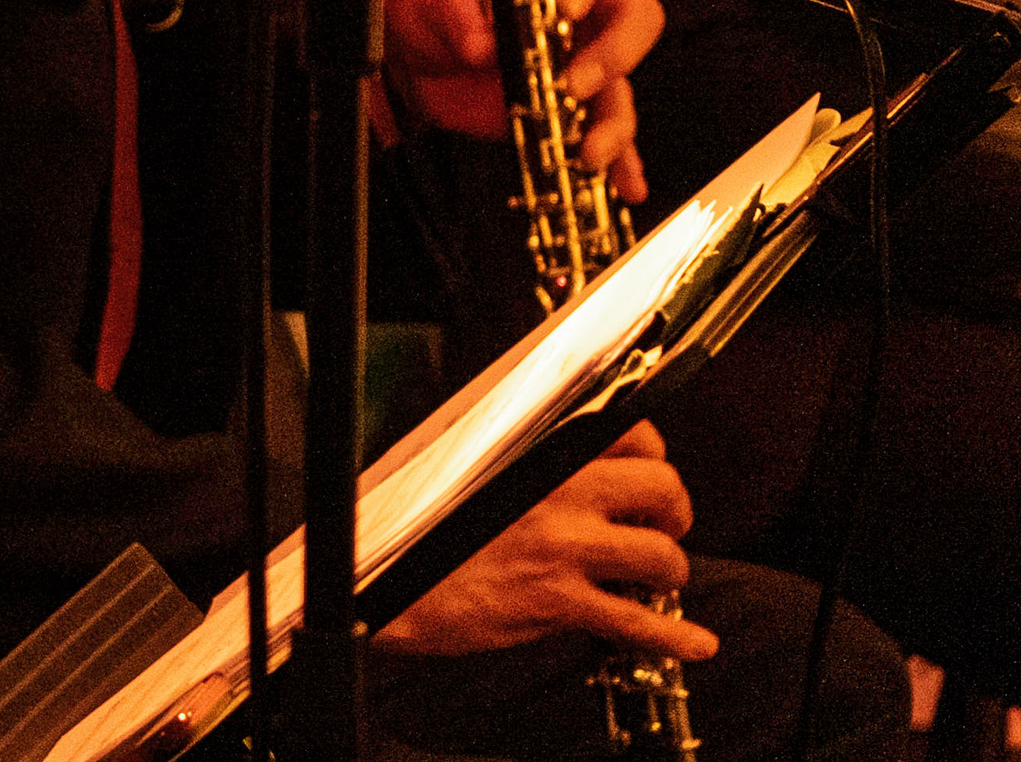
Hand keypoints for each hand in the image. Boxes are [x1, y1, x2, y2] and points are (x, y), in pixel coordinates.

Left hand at [379, 0, 661, 200]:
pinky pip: (605, 135)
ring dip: (612, 123)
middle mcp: (577, 16)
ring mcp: (579, 64)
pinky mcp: (570, 110)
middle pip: (631, 23)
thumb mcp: (435, 3)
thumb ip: (460, 18)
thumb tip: (483, 43)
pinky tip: (624, 183)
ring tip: (588, 151)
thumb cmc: (431, 13)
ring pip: (619, 88)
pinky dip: (618, 161)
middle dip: (613, 54)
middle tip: (573, 83)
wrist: (412, 62)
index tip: (566, 5)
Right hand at [379, 424, 712, 660]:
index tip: (645, 476)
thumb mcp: (467, 469)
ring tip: (653, 580)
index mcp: (536, 454)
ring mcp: (563, 548)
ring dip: (670, 572)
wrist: (383, 585)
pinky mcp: (560, 601)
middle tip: (659, 527)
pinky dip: (675, 636)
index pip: (629, 433)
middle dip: (673, 512)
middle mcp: (557, 493)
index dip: (651, 457)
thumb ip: (521, 458)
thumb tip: (566, 456)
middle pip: (662, 488)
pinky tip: (691, 641)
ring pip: (661, 556)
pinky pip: (638, 623)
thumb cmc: (418, 531)